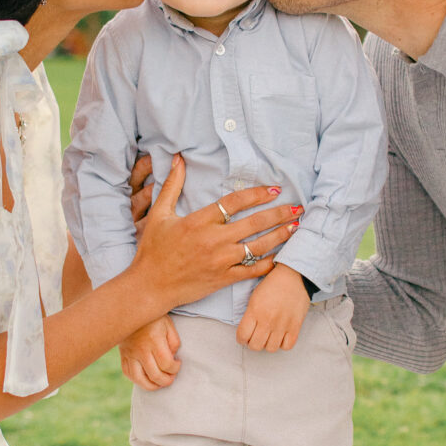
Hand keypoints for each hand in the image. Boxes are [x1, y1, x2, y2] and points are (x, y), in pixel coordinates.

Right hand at [120, 315, 180, 390]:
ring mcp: (130, 354)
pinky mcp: (123, 355)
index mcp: (154, 340)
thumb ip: (174, 343)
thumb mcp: (168, 325)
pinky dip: (137, 380)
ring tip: (159, 383)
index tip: (178, 364)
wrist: (131, 309)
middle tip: (171, 377)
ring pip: (139, 379)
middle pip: (155, 375)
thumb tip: (173, 358)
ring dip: (152, 386)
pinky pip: (128, 374)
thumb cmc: (154, 318)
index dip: (175, 369)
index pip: (167, 364)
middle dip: (166, 381)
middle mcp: (141, 350)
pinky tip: (146, 378)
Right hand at [129, 155, 299, 314]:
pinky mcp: (223, 279)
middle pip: (254, 222)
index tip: (274, 189)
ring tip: (295, 227)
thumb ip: (172, 185)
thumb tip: (178, 159)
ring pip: (258, 246)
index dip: (257, 194)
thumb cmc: (152, 250)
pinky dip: (269, 263)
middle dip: (279, 213)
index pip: (235, 202)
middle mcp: (213, 240)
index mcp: (199, 221)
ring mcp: (220, 261)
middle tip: (297, 207)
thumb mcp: (159, 214)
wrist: (149, 287)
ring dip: (280, 235)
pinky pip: (252, 270)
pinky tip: (280, 256)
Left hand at [236, 263, 309, 351]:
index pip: (242, 336)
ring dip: (268, 344)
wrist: (293, 275)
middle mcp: (268, 320)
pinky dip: (283, 344)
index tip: (244, 336)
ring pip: (270, 348)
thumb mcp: (254, 297)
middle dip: (253, 343)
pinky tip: (281, 335)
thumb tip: (247, 331)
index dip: (241, 339)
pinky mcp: (295, 326)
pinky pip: (287, 346)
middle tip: (256, 336)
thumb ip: (250, 315)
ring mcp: (282, 325)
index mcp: (254, 311)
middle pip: (255, 346)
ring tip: (269, 336)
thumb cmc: (272, 284)